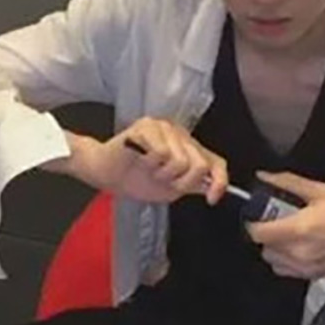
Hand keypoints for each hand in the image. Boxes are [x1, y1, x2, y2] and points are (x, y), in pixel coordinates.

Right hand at [66, 118, 228, 204]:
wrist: (105, 173)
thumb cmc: (135, 179)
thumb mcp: (171, 188)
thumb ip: (192, 185)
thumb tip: (214, 189)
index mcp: (188, 148)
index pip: (215, 162)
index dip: (219, 181)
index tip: (211, 199)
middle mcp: (180, 135)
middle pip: (199, 164)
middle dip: (181, 182)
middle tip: (163, 181)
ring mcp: (164, 128)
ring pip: (180, 160)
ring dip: (162, 174)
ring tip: (149, 170)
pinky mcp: (147, 126)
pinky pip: (161, 153)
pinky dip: (150, 164)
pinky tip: (140, 160)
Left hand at [245, 171, 324, 278]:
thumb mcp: (321, 191)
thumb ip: (288, 183)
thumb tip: (265, 176)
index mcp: (299, 230)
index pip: (257, 233)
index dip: (253, 222)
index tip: (256, 214)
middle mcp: (300, 252)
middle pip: (263, 247)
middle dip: (265, 233)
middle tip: (276, 220)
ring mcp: (306, 267)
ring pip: (273, 261)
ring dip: (274, 248)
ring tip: (289, 234)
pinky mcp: (314, 276)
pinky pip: (287, 271)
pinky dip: (286, 260)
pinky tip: (299, 247)